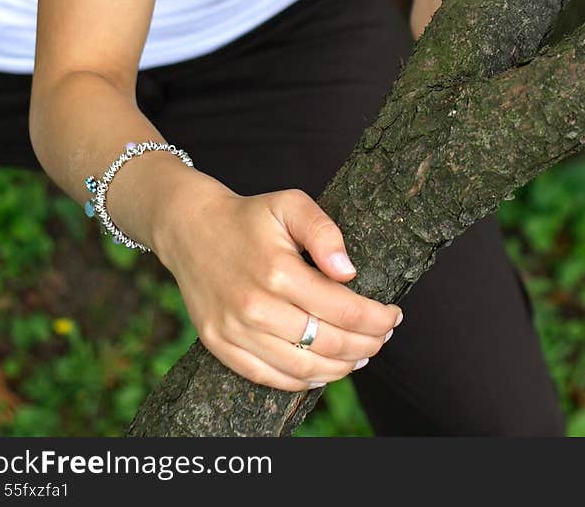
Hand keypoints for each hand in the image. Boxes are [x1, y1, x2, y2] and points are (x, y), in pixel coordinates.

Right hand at [159, 182, 401, 391]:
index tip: (394, 315)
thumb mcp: (290, 204)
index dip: (376, 318)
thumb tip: (349, 273)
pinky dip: (303, 381)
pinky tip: (324, 370)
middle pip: (328, 344)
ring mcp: (235, 331)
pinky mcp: (220, 345)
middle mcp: (256, 307)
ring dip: (341, 368)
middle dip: (367, 344)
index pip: (343, 310)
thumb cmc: (249, 216)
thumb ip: (324, 232)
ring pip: (302, 368)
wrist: (191, 228)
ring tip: (362, 355)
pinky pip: (269, 377)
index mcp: (279, 272)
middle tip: (384, 337)